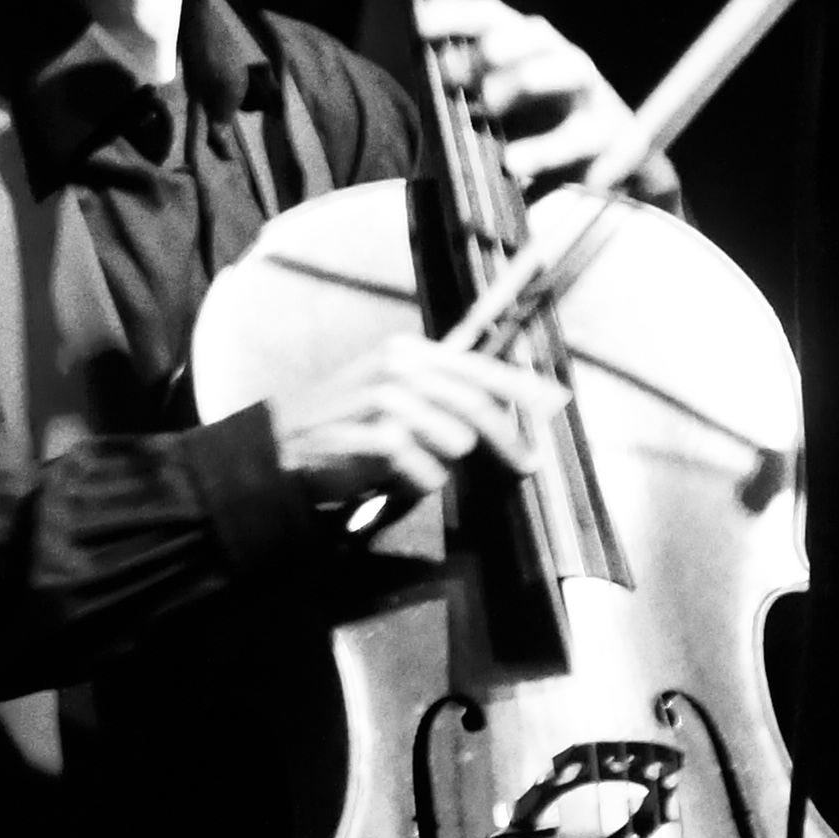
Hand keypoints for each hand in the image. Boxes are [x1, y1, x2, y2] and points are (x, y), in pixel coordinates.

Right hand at [264, 331, 549, 527]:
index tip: (556, 401)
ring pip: (456, 444)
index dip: (521, 387)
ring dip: (439, 466)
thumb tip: (506, 403)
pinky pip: (429, 473)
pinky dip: (414, 485)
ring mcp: (388, 402)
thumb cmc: (344, 423)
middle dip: (507, 440)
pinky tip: (388, 479)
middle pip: (477, 406)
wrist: (283, 446)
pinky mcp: (380, 439)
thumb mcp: (389, 389)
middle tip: (527, 464)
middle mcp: (399, 369)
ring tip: (407, 466)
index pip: (478, 367)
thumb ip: (441, 391)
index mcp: (406, 352)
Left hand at [418, 0, 668, 201]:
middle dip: (497, 45)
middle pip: (535, 34)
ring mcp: (590, 92)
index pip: (493, 17)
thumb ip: (464, 95)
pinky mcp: (609, 132)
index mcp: (525, 47)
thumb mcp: (493, 109)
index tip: (420, 23)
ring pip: (571, 68)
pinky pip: (584, 135)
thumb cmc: (536, 128)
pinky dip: (549, 150)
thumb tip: (426, 84)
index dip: (458, 15)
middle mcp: (560, 58)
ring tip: (487, 108)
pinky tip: (516, 165)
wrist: (602, 163)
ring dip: (529, 81)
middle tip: (454, 71)